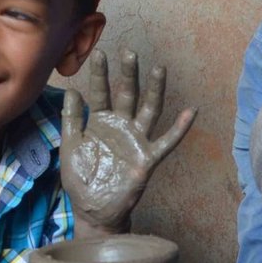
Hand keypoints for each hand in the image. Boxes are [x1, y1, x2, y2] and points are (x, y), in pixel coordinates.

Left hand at [61, 49, 196, 233]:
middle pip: (128, 94)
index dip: (100, 75)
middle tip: (129, 52)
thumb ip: (71, 119)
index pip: (100, 92)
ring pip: (149, 110)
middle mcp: (121, 126)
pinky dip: (180, 128)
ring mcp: (136, 140)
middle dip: (129, 74)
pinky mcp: (147, 158)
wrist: (92, 209)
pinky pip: (167, 141)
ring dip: (155, 90)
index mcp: (100, 122)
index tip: (99, 54)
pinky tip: (191, 112)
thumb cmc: (80, 179)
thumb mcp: (70, 146)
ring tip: (159, 69)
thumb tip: (71, 90)